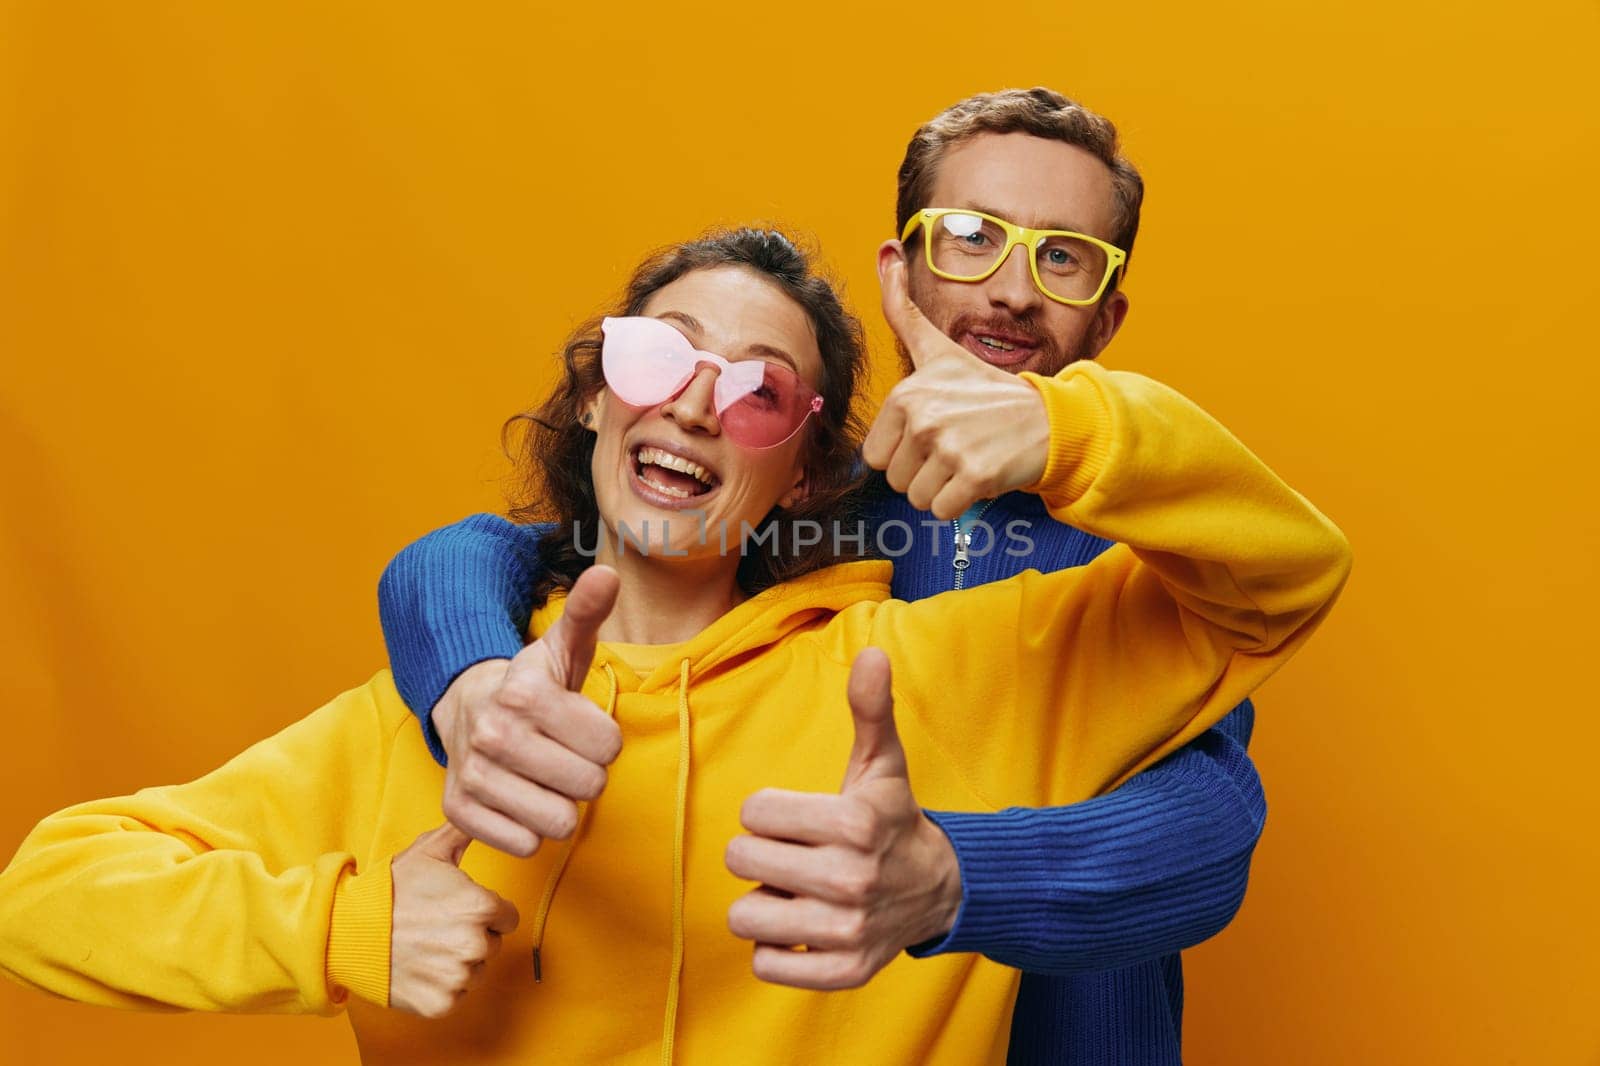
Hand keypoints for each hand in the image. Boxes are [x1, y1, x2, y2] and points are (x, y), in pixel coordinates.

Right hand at [389, 823, 519, 1017]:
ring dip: (458, 962)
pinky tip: (420, 968)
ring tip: (427, 946)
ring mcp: (458, 977)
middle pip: (493, 944)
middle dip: (473, 936)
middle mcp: (475, 944)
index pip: (508, 917)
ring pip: (476, 971)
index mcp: (480, 907)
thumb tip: (487, 809)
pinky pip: (456, 995)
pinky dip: (441, 986)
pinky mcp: (441, 1004)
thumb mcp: (429, 851)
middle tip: (438, 927)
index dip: (487, 911)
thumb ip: (466, 831)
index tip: (460, 909)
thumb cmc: (390, 890)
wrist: (347, 932)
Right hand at [434, 566, 623, 856]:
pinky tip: (521, 799)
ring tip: (545, 777)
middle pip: (588, 786)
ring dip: (561, 804)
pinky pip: (524, 845)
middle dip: (586, 774)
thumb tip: (608, 573)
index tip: (582, 727)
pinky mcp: (459, 812)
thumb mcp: (562, 648)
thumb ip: (588, 613)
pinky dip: (529, 829)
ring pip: (559, 822)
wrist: (467, 707)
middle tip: (565, 754)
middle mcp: (493, 735)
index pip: (609, 747)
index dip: (604, 740)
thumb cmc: (533, 685)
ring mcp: (472, 776)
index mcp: (524, 694)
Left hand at [724, 648, 961, 989]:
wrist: (940, 888)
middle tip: (794, 854)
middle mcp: (852, 878)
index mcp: (855, 822)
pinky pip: (766, 964)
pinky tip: (801, 927)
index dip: (769, 813)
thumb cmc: (892, 818)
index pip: (754, 812)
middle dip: (759, 854)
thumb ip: (871, 708)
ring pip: (745, 916)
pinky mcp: (843, 971)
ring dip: (764, 903)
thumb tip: (872, 653)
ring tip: (796, 892)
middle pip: (741, 861)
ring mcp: (847, 930)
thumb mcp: (882, 762)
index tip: (800, 818)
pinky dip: (774, 949)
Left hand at [862, 248, 1051, 518]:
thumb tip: (885, 253)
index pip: (875, 456)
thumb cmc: (987, 390)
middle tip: (954, 448)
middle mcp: (924, 420)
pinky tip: (980, 476)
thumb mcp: (939, 348)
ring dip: (942, 489)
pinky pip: (943, 511)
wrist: (1047, 418)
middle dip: (921, 473)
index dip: (903, 452)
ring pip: (917, 498)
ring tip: (967, 459)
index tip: (934, 433)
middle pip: (894, 479)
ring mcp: (949, 448)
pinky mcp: (974, 477)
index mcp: (906, 395)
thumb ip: (903, 309)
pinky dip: (961, 503)